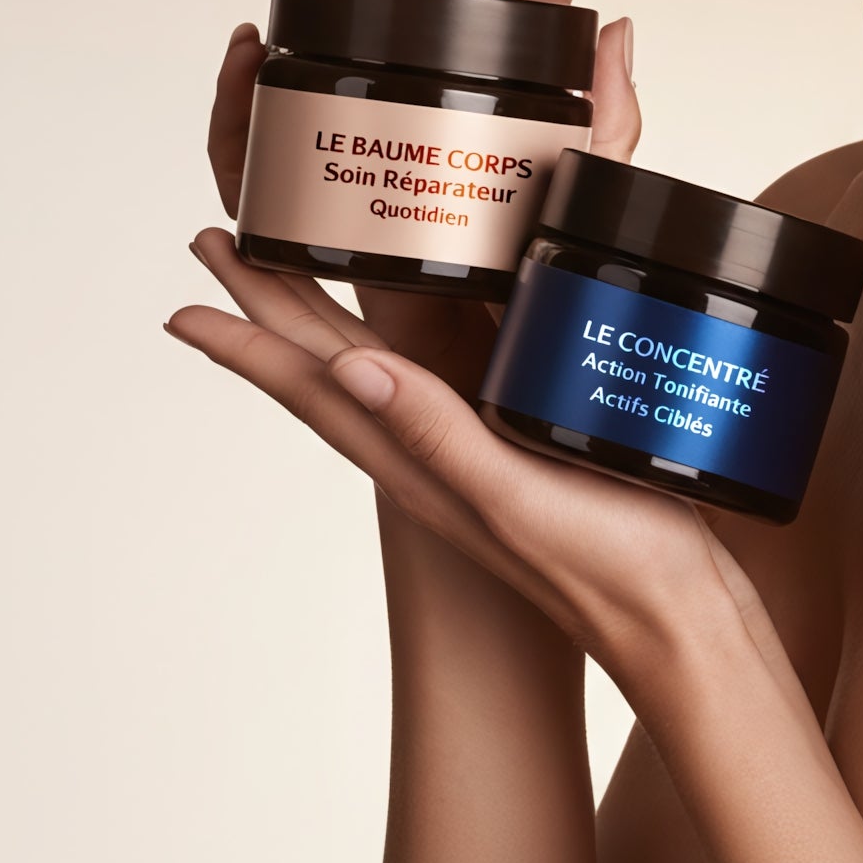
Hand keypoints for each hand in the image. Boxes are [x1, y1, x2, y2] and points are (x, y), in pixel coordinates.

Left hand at [165, 239, 767, 685]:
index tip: (183, 304)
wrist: (679, 620)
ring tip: (295, 264)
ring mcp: (477, 443)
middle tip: (217, 242)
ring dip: (327, 311)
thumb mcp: (512, 494)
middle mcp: (434, 447)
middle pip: (329, 360)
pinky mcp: (525, 434)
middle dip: (270, 302)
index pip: (311, 386)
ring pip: (381, 360)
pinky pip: (447, 368)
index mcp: (419, 458)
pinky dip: (419, 328)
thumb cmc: (604, 566)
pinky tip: (439, 308)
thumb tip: (347, 366)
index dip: (247, 342)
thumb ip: (438, 433)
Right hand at [201, 0, 638, 395]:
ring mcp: (345, 190)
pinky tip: (249, 55)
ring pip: (307, 81)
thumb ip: (602, 133)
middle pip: (382, 39)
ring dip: (301, 1)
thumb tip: (621, 25)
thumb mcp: (570, 216)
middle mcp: (401, 154)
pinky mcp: (298, 245)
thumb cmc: (525, 331)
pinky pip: (246, 169)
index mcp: (471, 147)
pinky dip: (235, 107)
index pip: (483, 53)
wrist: (487, 436)